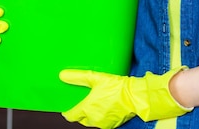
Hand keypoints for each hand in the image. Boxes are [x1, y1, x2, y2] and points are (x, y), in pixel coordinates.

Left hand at [59, 67, 191, 128]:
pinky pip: (102, 122)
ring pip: (92, 121)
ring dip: (91, 114)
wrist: (135, 95)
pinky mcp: (112, 124)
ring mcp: (103, 123)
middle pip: (81, 119)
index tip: (68, 107)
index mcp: (87, 109)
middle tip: (83, 101)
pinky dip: (101, 116)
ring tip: (95, 103)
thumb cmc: (117, 87)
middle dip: (80, 112)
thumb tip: (63, 75)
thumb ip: (78, 77)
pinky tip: (105, 106)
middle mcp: (93, 119)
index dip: (68, 111)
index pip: (71, 116)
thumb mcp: (96, 78)